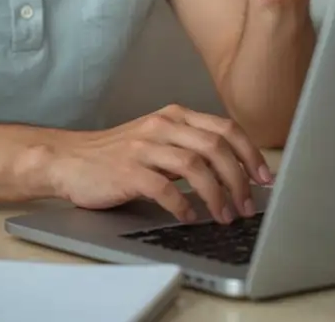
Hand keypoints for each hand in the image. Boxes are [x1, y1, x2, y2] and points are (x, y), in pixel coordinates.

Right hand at [47, 104, 271, 224]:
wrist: (70, 159)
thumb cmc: (117, 154)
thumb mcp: (158, 139)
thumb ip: (190, 146)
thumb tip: (235, 171)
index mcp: (174, 115)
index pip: (225, 127)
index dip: (250, 153)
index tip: (265, 177)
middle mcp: (162, 125)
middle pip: (215, 146)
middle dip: (239, 178)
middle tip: (247, 205)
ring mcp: (144, 146)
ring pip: (195, 165)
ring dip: (217, 195)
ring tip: (225, 216)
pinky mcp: (127, 170)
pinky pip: (165, 188)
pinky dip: (183, 206)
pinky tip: (189, 218)